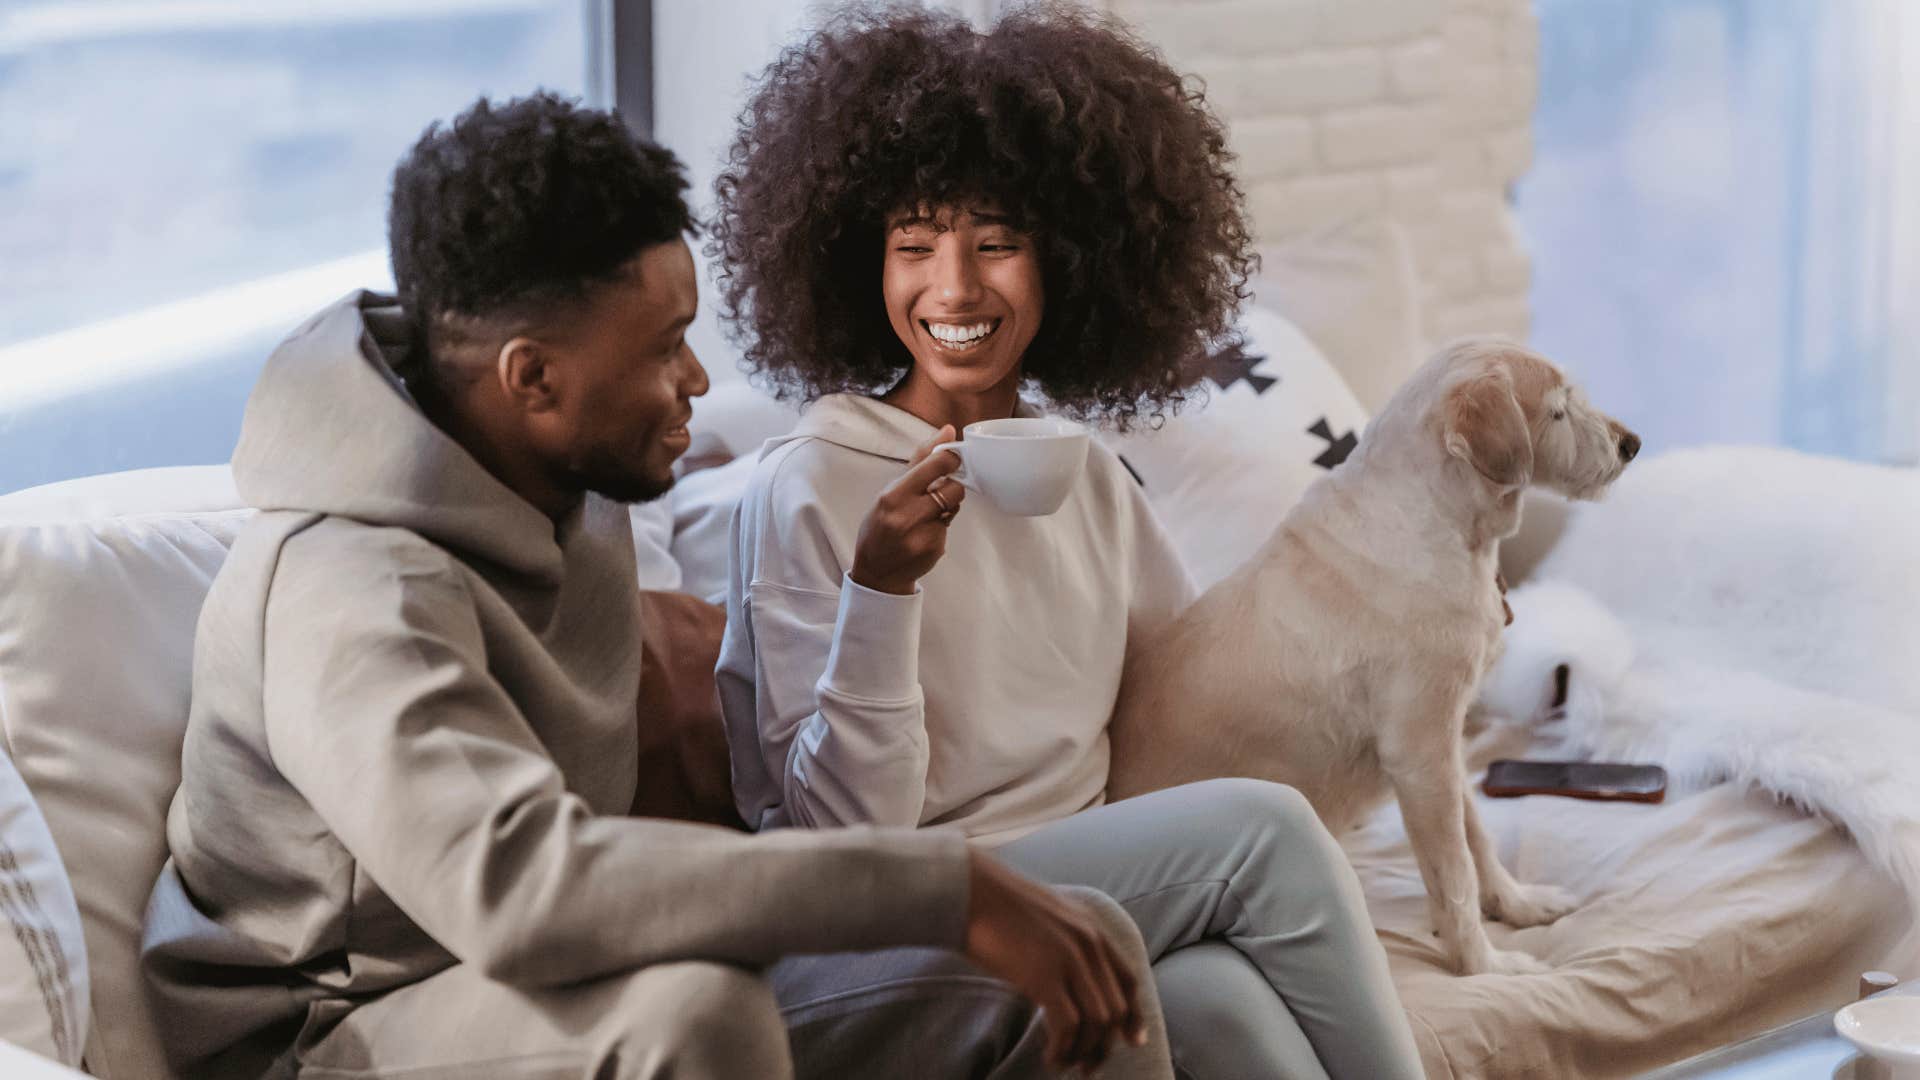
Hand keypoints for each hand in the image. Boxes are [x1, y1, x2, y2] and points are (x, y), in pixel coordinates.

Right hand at [849, 425, 967, 595]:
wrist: (877, 571)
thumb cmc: (881, 524)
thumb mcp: (891, 489)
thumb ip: (921, 459)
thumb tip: (948, 430)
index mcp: (893, 495)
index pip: (936, 465)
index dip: (952, 458)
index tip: (953, 458)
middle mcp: (908, 516)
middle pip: (954, 488)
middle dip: (951, 486)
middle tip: (938, 490)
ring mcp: (923, 535)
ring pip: (954, 507)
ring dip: (947, 506)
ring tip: (926, 514)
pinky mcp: (935, 549)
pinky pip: (949, 527)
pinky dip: (941, 526)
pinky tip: (923, 533)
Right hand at [963, 851, 1148, 1072]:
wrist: (969, 890)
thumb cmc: (995, 903)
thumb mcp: (1047, 915)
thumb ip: (1065, 940)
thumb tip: (1066, 977)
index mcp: (1093, 927)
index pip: (1129, 980)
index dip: (1134, 1016)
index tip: (1131, 1041)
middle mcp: (1090, 943)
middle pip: (1115, 1009)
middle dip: (1104, 1045)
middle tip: (1088, 1067)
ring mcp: (1070, 959)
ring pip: (1097, 1023)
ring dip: (1083, 1051)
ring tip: (1064, 1064)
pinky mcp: (1045, 977)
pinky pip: (1068, 1027)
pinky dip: (1063, 1049)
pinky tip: (1050, 1057)